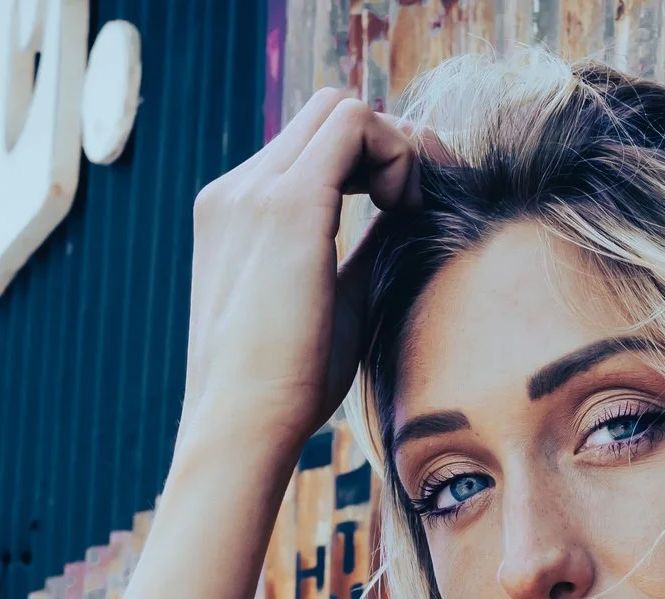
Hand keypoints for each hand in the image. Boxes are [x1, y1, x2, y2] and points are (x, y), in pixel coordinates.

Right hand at [180, 89, 420, 460]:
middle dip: (391, 142)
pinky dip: (397, 152)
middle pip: (329, 113)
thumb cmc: (289, 385)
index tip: (412, 204)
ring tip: (416, 206)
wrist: (243, 423)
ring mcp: (253, 189)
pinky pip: (355, 125)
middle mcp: (237, 189)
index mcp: (237, 214)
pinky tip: (408, 207)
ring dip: (396, 145)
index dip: (374, 160)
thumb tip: (406, 217)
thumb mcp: (334, 302)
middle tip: (427, 196)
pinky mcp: (285, 202)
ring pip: (342, 109)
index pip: (313, 146)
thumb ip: (362, 251)